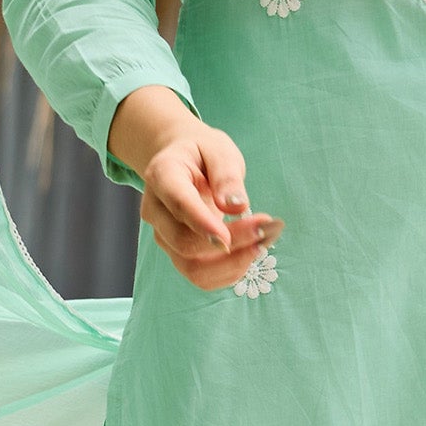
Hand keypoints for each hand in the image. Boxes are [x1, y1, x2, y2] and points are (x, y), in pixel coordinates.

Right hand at [108, 87, 281, 293]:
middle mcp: (155, 210)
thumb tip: (237, 207)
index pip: (179, 204)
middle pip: (185, 242)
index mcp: (162, 175)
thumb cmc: (202, 153)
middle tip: (269, 229)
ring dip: (233, 265)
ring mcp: (163, 235)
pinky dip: (229, 272)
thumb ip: (226, 175)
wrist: (182, 162)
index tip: (235, 235)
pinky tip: (250, 253)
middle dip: (232, 243)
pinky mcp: (176, 252)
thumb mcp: (219, 149)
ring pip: (192, 268)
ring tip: (264, 244)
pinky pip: (200, 276)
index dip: (204, 224)